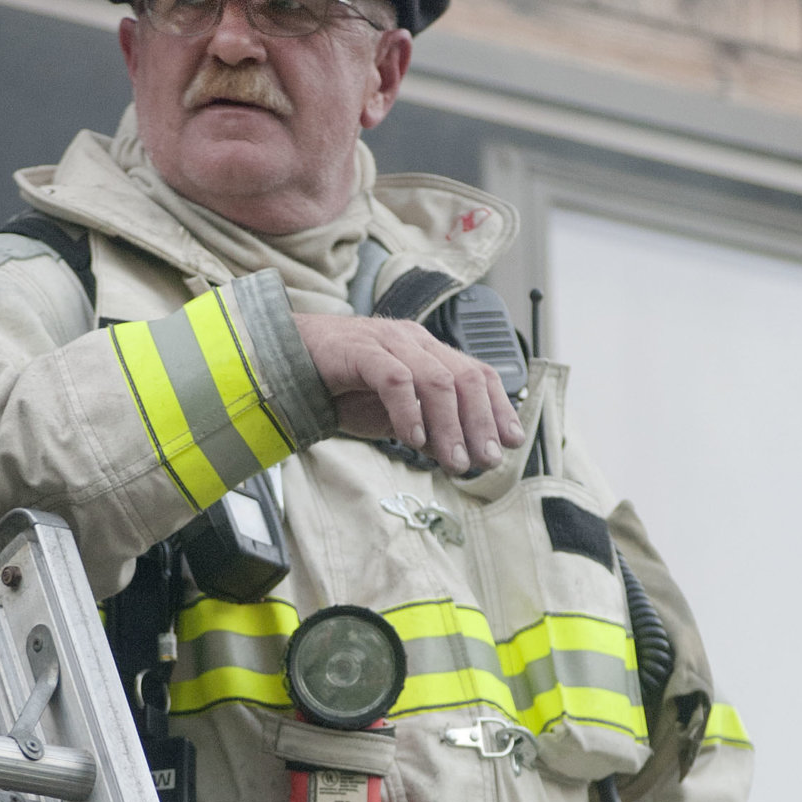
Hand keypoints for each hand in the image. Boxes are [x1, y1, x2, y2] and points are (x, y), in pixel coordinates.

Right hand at [294, 313, 523, 476]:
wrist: (287, 364)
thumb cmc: (342, 387)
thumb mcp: (394, 415)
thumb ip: (427, 428)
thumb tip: (463, 455)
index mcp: (428, 351)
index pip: (478, 373)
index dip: (500, 407)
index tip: (513, 441)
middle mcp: (414, 341)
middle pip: (464, 377)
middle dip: (481, 422)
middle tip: (486, 459)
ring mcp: (388, 342)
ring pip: (436, 380)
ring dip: (450, 426)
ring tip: (454, 461)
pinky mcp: (360, 351)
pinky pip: (395, 379)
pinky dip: (410, 412)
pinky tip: (414, 441)